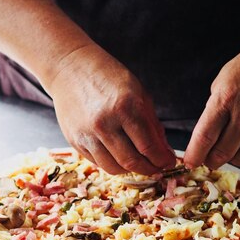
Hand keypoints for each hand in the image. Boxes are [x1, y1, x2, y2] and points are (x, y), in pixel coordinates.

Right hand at [47, 44, 175, 174]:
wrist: (70, 68)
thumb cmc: (108, 77)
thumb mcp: (138, 93)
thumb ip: (152, 124)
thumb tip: (164, 151)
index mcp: (125, 107)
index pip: (149, 147)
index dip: (162, 160)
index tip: (168, 162)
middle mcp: (105, 123)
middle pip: (132, 162)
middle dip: (150, 169)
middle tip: (157, 168)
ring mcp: (87, 134)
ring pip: (114, 168)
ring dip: (131, 171)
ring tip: (139, 164)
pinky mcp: (74, 141)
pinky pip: (98, 162)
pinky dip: (113, 164)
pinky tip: (120, 156)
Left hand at [183, 30, 239, 168]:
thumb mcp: (223, 81)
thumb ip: (214, 108)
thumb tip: (207, 136)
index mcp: (226, 99)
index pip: (204, 137)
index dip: (194, 155)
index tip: (190, 163)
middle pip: (222, 154)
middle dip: (211, 161)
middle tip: (208, 159)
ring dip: (231, 158)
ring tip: (228, 148)